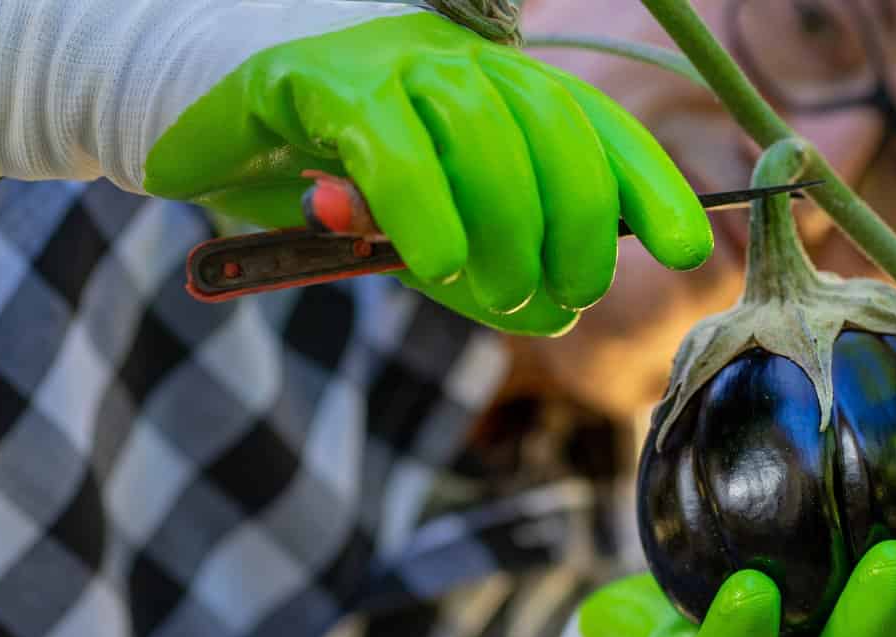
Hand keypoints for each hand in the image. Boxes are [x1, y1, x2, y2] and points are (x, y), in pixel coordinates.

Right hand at [143, 11, 711, 334]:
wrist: (209, 121)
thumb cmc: (334, 184)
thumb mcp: (432, 230)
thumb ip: (489, 261)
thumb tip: (554, 313)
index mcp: (504, 93)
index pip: (598, 131)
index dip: (648, 188)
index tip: (685, 250)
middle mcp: (465, 64)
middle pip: (559, 135)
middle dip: (576, 233)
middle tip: (557, 299)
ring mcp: (396, 63)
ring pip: (489, 137)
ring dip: (509, 232)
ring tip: (498, 294)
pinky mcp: (326, 85)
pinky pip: (395, 150)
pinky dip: (425, 213)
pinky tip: (436, 266)